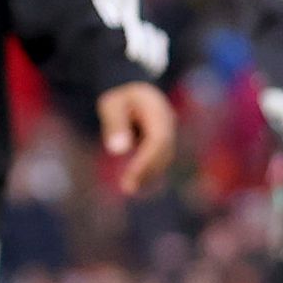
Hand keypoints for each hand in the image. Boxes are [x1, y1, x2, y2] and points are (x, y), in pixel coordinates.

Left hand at [95, 80, 178, 194]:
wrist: (134, 95)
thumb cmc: (120, 100)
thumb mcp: (112, 105)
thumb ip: (115, 123)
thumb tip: (119, 150)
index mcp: (157, 109)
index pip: (158, 139)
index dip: (147, 159)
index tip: (132, 176)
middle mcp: (168, 122)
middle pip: (165, 151)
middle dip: (149, 171)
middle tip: (128, 188)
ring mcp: (170, 133)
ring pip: (164, 158)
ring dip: (150, 175)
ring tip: (130, 188)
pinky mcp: (165, 144)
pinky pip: (161, 161)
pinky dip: (150, 173)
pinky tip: (136, 184)